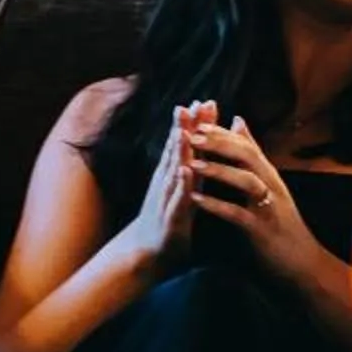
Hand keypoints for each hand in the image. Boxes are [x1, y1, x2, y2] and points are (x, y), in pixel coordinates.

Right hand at [114, 102, 212, 274]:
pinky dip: (180, 185)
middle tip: (194, 104)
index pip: (185, 144)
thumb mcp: (182, 188)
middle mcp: (168, 182)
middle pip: (178, 151)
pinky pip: (176, 199)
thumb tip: (199, 141)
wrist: (146, 251)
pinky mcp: (170, 218)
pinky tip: (185, 172)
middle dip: (187, 127)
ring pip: (174, 171)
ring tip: (185, 131)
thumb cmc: (166, 217)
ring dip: (179, 151)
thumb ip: (192, 164)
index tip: (205, 100)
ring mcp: (166, 199)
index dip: (194, 123)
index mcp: (175, 175)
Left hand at [184, 118, 324, 285]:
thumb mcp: (266, 183)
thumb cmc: (279, 224)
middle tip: (192, 134)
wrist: (302, 264)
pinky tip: (198, 201)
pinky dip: (218, 206)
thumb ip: (252, 154)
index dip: (222, 132)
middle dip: (220, 144)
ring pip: (246, 181)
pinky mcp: (263, 230)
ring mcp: (269, 208)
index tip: (197, 120)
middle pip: (247, 156)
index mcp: (268, 175)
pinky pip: (239, 214)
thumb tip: (238, 120)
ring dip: (219, 171)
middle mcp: (272, 186)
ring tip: (193, 164)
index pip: (246, 145)